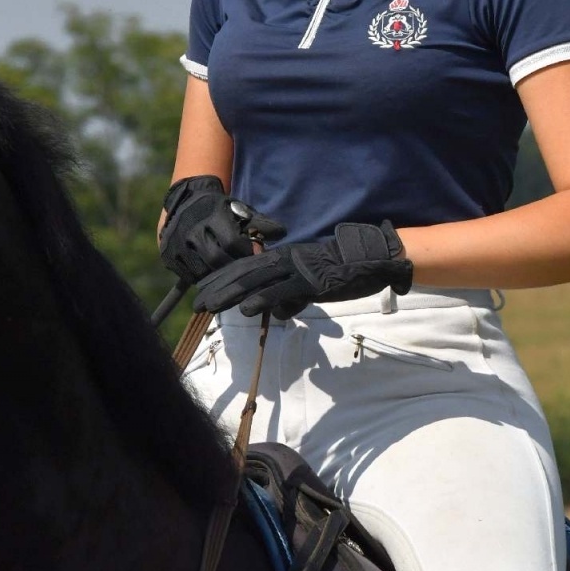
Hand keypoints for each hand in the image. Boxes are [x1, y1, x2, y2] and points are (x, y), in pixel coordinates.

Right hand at [158, 175, 284, 286]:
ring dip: (216, 276)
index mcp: (212, 215)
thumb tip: (282, 234)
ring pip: (200, 270)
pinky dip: (201, 278)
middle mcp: (192, 228)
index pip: (232, 241)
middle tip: (241, 272)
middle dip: (232, 268)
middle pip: (215, 258)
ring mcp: (176, 242)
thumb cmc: (221, 209)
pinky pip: (186, 275)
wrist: (186, 200)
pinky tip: (211, 275)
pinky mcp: (167, 254)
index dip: (245, 253)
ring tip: (228, 275)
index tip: (253, 257)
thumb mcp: (241, 210)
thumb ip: (261, 222)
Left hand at [193, 221, 412, 319]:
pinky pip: (282, 291)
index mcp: (286, 258)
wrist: (374, 259)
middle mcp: (287, 259)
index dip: (224, 279)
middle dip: (217, 288)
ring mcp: (298, 269)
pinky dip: (262, 300)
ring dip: (230, 294)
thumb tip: (279, 312)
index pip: (247, 267)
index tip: (203, 291)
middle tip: (196, 304)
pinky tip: (245, 309)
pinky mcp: (311, 281)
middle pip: (244, 273)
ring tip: (208, 306)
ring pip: (256, 281)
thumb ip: (293, 297)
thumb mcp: (312, 287)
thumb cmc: (345, 272)